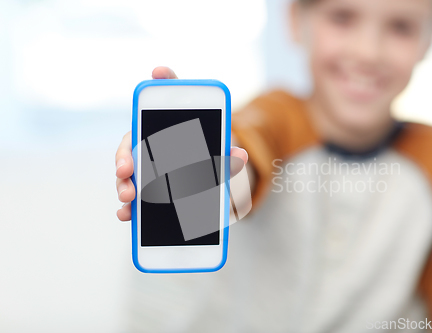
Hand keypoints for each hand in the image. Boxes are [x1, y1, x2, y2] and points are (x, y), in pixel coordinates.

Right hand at [116, 66, 247, 220]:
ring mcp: (145, 167)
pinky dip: (128, 207)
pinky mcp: (144, 190)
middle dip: (126, 154)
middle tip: (126, 168)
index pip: (170, 98)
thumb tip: (239, 155)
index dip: (166, 80)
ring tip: (128, 196)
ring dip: (124, 183)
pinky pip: (133, 197)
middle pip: (133, 142)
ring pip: (128, 171)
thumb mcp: (222, 163)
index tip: (161, 72)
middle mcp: (152, 143)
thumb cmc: (211, 167)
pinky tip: (128, 215)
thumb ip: (229, 158)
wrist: (211, 188)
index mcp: (170, 129)